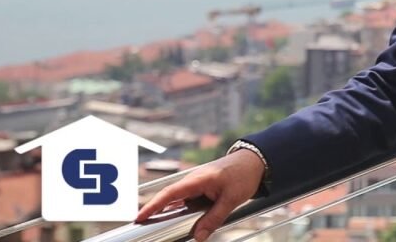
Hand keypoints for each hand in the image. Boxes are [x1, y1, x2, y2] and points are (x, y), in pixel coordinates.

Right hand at [136, 149, 265, 241]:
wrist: (254, 161)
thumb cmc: (243, 174)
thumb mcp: (231, 199)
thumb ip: (214, 218)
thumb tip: (199, 236)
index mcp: (197, 179)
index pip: (169, 193)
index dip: (153, 205)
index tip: (140, 217)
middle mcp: (193, 181)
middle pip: (169, 197)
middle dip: (155, 210)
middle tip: (142, 224)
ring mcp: (197, 184)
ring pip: (178, 200)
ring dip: (168, 211)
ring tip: (156, 224)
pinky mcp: (202, 188)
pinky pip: (187, 200)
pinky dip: (181, 210)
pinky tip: (178, 220)